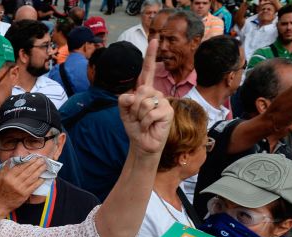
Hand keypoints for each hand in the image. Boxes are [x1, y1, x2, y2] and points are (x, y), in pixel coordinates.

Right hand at [0, 158, 45, 209]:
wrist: (0, 205)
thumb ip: (5, 169)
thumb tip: (12, 160)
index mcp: (8, 177)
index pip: (20, 167)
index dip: (28, 161)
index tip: (34, 157)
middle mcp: (15, 182)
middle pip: (28, 171)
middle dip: (36, 164)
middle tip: (42, 159)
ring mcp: (20, 189)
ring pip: (32, 178)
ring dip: (39, 171)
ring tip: (44, 166)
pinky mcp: (24, 195)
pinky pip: (33, 187)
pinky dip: (39, 182)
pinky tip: (43, 177)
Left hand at [117, 39, 172, 155]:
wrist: (142, 143)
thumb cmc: (134, 126)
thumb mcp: (123, 112)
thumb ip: (124, 100)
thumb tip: (134, 95)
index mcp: (145, 90)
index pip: (147, 70)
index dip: (150, 55)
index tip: (154, 39)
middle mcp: (155, 93)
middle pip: (140, 91)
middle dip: (133, 107)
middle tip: (137, 117)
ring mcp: (163, 101)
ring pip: (143, 102)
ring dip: (138, 116)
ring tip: (143, 122)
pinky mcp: (168, 111)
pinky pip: (150, 112)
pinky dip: (144, 122)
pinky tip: (148, 126)